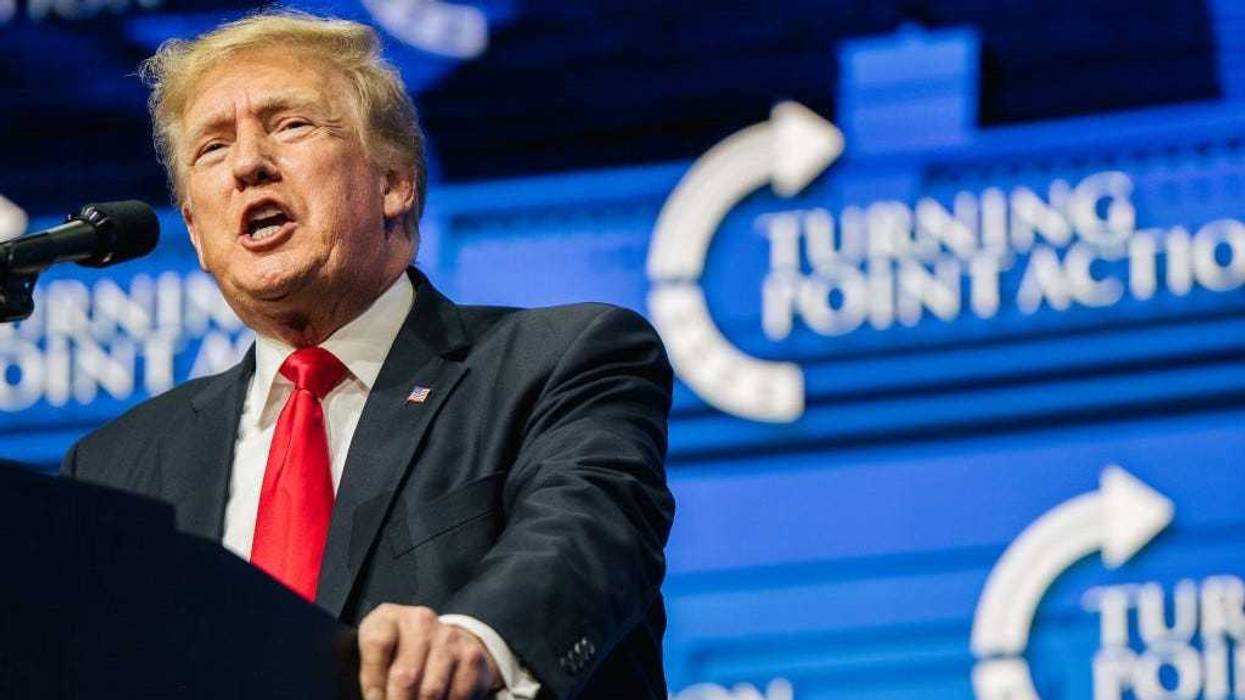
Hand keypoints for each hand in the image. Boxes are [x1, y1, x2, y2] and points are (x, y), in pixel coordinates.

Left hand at [358, 604, 500, 699]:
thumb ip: (372, 673)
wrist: (442, 641)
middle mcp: (421, 621)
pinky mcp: (471, 656)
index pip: (377, 644)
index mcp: (390, 617)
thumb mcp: (378, 653)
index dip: (372, 682)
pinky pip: (456, 696)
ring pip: (430, 692)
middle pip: (405, 676)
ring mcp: (449, 637)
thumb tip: (376, 699)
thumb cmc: (399, 653)